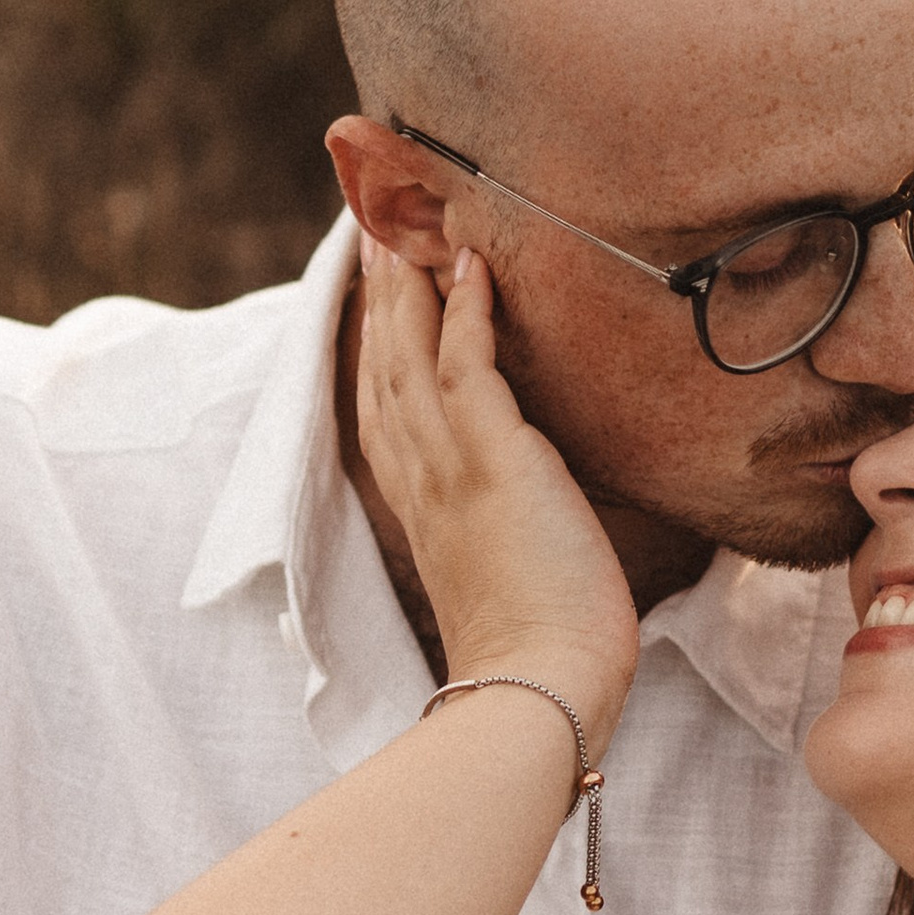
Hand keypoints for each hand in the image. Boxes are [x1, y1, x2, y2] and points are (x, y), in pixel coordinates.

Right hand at [357, 241, 638, 747]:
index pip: (384, 411)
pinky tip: (471, 263)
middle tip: (372, 231)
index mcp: (421, 507)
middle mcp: (422, 478)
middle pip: (382, 367)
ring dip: (407, 282)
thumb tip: (535, 512)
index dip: (377, 349)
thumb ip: (504, 531)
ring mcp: (451, 466)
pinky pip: (468, 364)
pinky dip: (466, 309)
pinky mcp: (493, 460)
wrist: (539, 691)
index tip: (377, 299)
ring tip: (406, 223)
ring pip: (410, 353)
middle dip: (377, 297)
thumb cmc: (541, 653)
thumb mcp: (508, 575)